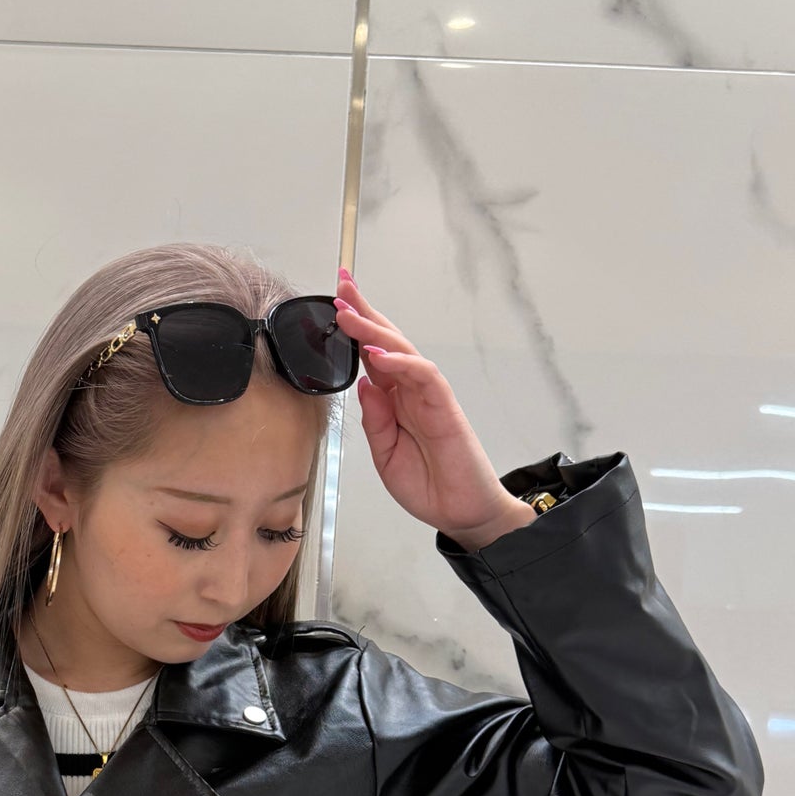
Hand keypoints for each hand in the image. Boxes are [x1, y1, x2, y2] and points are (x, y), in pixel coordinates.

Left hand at [335, 270, 534, 550]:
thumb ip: (374, 419)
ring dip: (374, 330)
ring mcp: (428, 396)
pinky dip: (400, 363)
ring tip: (348, 313)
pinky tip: (377, 353)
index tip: (333, 302)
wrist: (460, 512)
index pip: (371, 354)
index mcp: (394, 400)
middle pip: (385, 340)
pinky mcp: (444, 407)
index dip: (353, 327)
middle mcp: (410, 391)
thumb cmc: (428, 484)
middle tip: (341, 283)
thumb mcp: (384, 454)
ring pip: (402, 351)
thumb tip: (363, 382)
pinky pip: (423, 376)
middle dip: (363, 310)